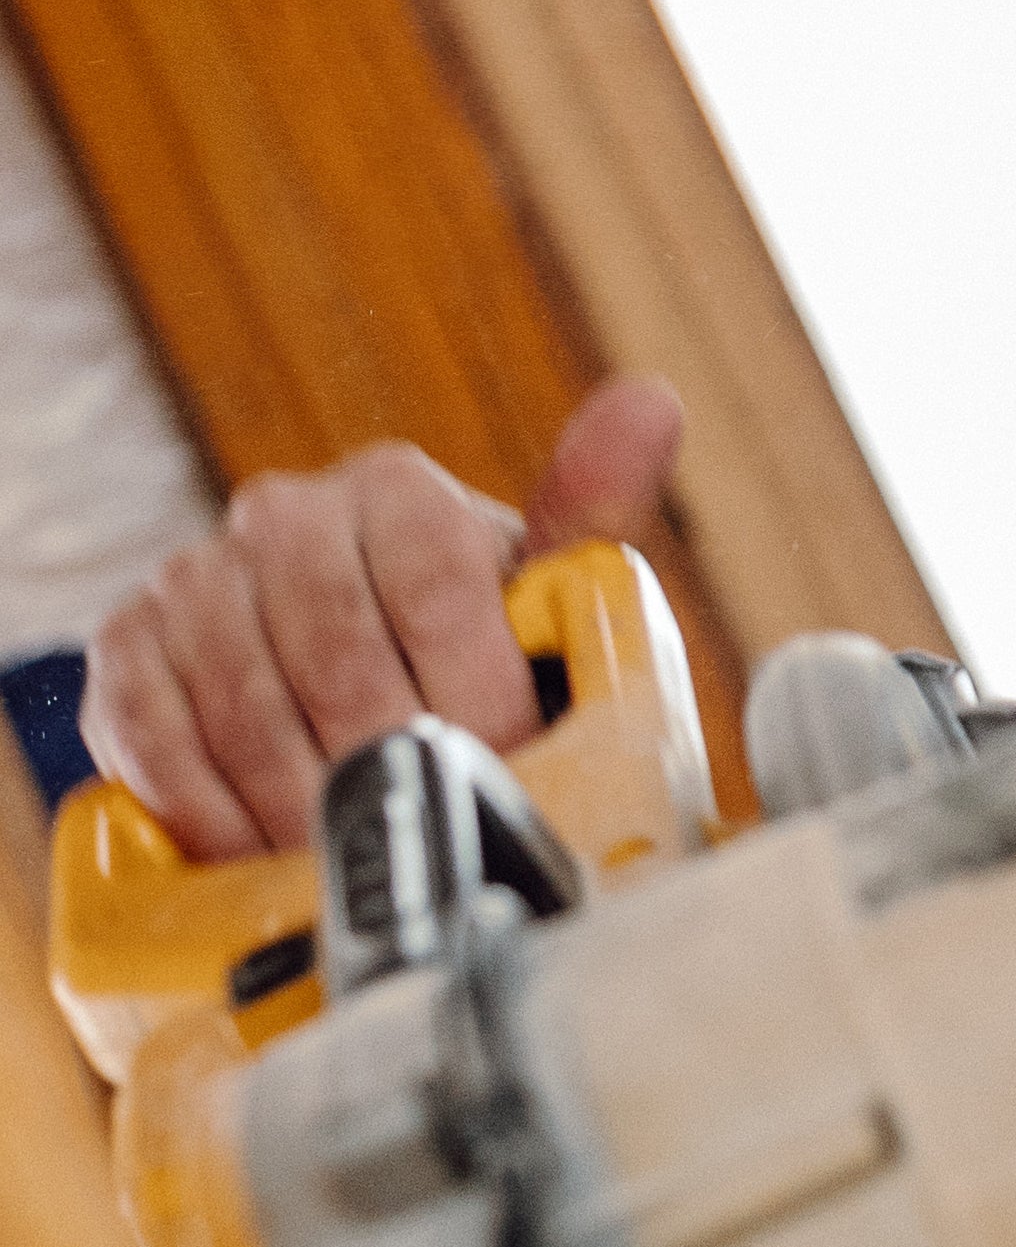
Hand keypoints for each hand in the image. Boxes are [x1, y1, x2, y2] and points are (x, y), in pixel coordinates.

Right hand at [81, 374, 681, 860]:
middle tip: (433, 814)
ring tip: (361, 841)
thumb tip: (651, 405)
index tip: (505, 750)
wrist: (371, 673)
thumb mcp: (548, 588)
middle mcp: (286, 515)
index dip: (474, 686)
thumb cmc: (479, 639)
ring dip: (308, 797)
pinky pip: (154, 736)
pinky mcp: (131, 648)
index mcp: (397, 489)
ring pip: (246, 705)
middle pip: (337, 654)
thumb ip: (595, 510)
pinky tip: (264, 841)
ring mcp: (197, 579)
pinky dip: (214, 807)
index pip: (432, 583)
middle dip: (395, 755)